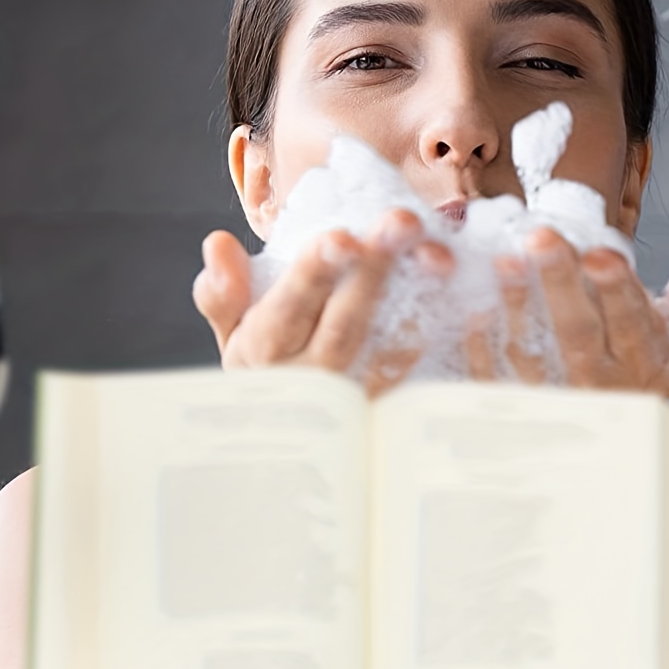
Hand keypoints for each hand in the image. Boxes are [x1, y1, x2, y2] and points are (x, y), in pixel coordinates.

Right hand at [192, 210, 452, 394]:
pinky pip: (414, 372)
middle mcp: (310, 377)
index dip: (313, 274)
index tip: (340, 238)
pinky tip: (450, 291)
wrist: (283, 446)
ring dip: (414, 296)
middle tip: (401, 222)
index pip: (288, 310)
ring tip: (437, 252)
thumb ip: (222, 292)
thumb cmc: (261, 368)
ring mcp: (352, 397)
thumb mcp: (229, 335)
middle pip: (345, 324)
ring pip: (386, 348)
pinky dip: (432, 332)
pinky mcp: (385, 407)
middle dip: (374, 272)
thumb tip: (217, 243)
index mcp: (265, 352)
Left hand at [465, 230, 668, 397]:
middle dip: (560, 284)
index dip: (617, 289)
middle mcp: (596, 383)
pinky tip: (476, 304)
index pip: (632, 324)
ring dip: (516, 305)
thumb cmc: (638, 362)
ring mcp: (551, 395)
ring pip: (531, 353)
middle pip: (577, 334)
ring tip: (506, 260)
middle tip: (542, 237)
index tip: (601, 253)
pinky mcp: (511, 402)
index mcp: (642, 363)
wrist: (604, 425)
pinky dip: (482, 342)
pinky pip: (491, 375)